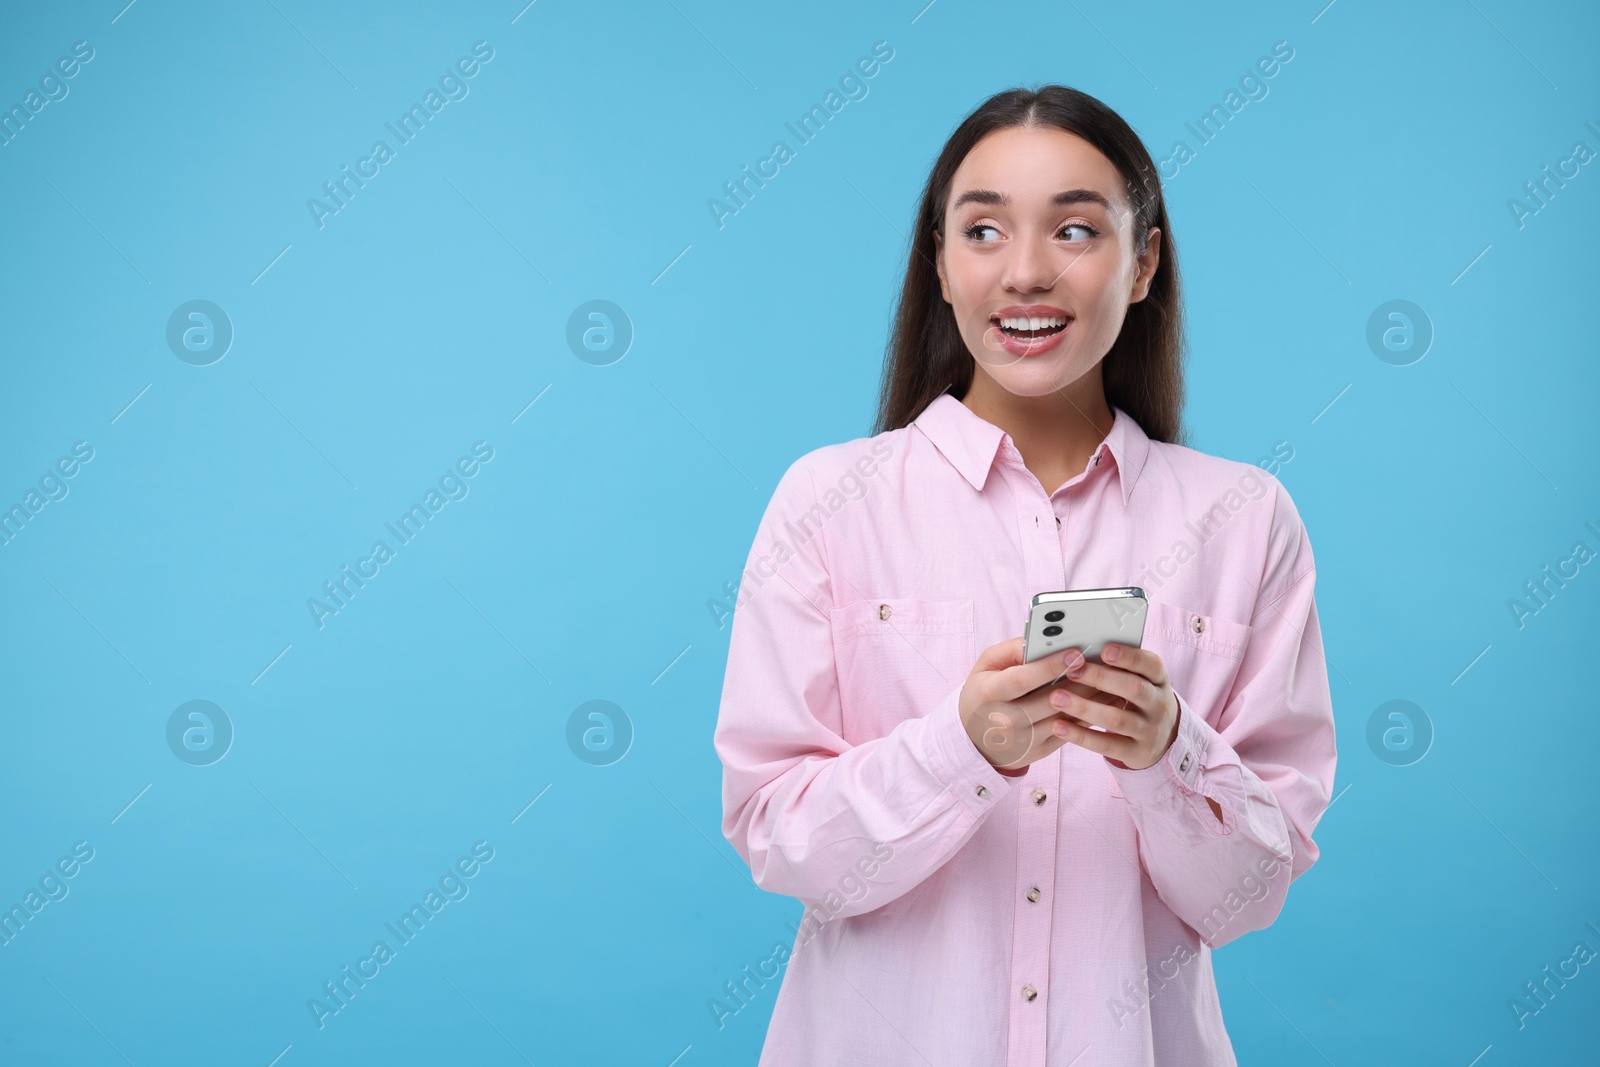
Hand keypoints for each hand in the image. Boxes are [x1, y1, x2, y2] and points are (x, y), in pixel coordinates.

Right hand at [958, 638, 1093, 775]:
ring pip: (1066, 717)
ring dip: (1092, 699)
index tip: (1075, 652)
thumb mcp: (985, 666)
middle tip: (1104, 662)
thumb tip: (1043, 640)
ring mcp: (1025, 739)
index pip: (1023, 680)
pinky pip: (1071, 732)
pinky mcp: (1041, 751)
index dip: (1050, 666)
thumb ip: (1011, 650)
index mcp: (991, 694)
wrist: (974, 740)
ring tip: (1111, 679)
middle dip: (1080, 680)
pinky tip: (1106, 700)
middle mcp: (1007, 720)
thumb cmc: (983, 693)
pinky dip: (1090, 716)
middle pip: (1050, 699)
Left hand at [1048, 642, 1179, 770]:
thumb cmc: (1140, 698)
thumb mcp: (1141, 680)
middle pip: (1134, 689)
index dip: (1129, 657)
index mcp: (1159, 680)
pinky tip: (1059, 726)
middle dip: (1101, 678)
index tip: (1105, 650)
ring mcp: (1149, 730)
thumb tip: (1080, 651)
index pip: (1151, 665)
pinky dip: (1081, 735)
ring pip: (1116, 719)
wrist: (1163, 738)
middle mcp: (1158, 704)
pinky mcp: (1136, 753)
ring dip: (1084, 708)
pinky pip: (1107, 744)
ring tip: (1057, 698)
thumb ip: (1120, 667)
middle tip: (1072, 671)